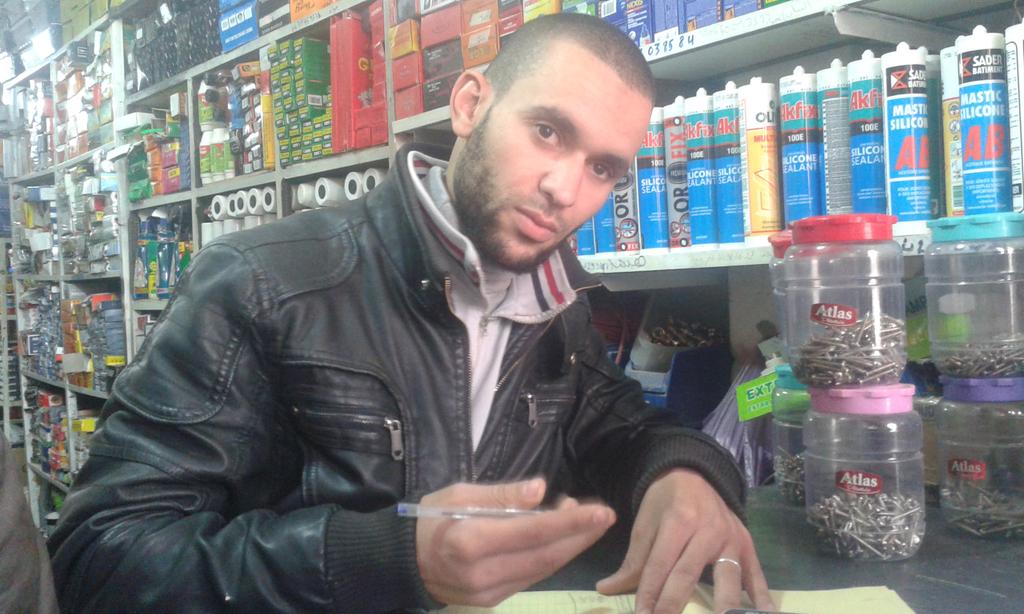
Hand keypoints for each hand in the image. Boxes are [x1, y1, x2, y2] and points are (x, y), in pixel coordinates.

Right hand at [416, 478, 615, 606]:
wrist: (404, 563)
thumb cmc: (431, 519)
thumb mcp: (459, 494)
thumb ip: (501, 495)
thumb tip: (541, 490)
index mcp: (471, 541)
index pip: (533, 533)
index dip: (571, 523)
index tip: (602, 511)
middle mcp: (483, 573)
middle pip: (546, 556)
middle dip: (581, 536)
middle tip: (605, 515)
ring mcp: (489, 592)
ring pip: (543, 569)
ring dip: (569, 546)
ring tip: (584, 519)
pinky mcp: (492, 601)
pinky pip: (531, 578)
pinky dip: (550, 557)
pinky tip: (559, 537)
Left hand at [596, 468, 772, 613]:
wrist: (694, 474)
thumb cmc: (665, 500)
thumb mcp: (645, 523)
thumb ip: (632, 561)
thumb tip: (606, 590)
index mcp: (678, 522)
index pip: (660, 565)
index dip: (648, 594)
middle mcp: (708, 531)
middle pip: (688, 574)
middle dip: (673, 604)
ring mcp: (731, 539)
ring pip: (727, 578)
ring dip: (722, 605)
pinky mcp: (747, 545)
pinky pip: (756, 574)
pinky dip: (761, 596)